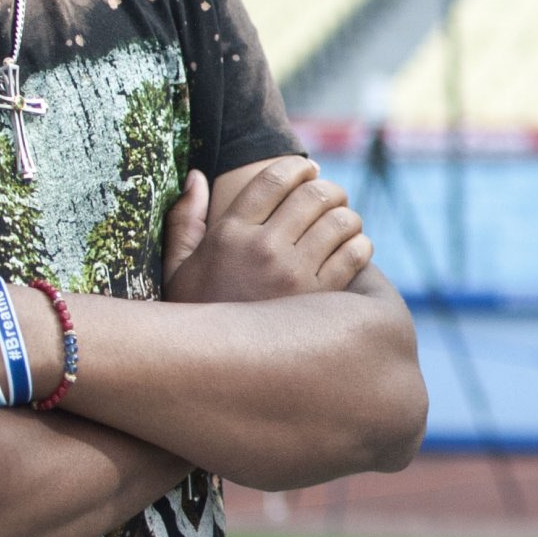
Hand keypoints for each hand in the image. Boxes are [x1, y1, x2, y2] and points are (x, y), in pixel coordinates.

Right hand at [162, 155, 375, 304]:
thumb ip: (183, 219)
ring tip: (345, 222)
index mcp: (229, 233)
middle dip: (330, 189)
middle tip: (333, 196)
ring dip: (348, 216)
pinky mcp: (319, 299)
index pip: (274, 178)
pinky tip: (354, 249)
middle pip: (314, 194)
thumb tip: (197, 176)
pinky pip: (355, 254)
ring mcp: (292, 274)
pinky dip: (361, 245)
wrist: (214, 369)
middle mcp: (262, 248)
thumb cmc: (197, 317)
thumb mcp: (176, 268)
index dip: (299, 167)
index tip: (310, 168)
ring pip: (340, 221)